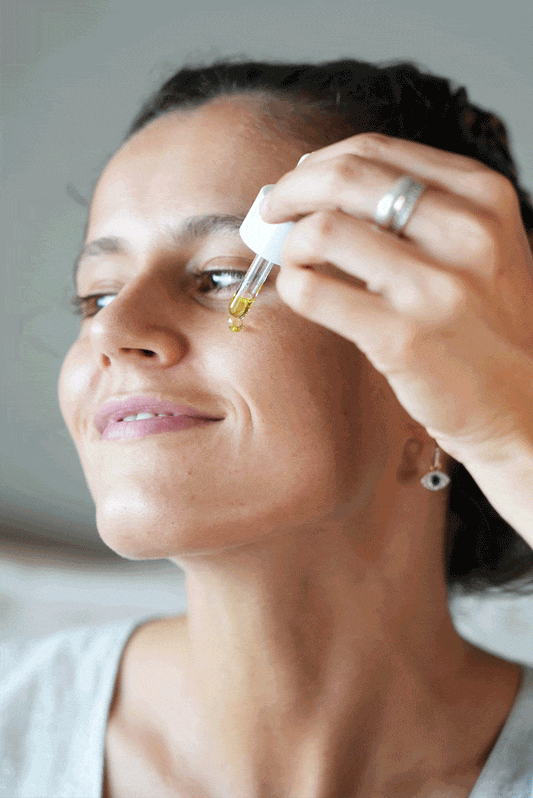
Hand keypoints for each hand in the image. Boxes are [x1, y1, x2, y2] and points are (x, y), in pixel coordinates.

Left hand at [261, 133, 532, 462]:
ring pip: (323, 230)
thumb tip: (325, 189)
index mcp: (484, 198)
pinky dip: (291, 284)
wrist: (521, 403)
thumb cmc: (489, 325)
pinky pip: (315, 291)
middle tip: (273, 209)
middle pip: (345, 177)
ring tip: (291, 260)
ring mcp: (435, 287)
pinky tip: (298, 291)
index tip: (299, 180)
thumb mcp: (482, 249)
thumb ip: (424, 213)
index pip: (376, 149)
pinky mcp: (402, 338)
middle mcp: (466, 233)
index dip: (321, 161)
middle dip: (291, 188)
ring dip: (290, 241)